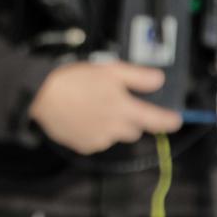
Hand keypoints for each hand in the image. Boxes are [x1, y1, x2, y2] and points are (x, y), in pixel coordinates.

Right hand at [28, 61, 182, 154]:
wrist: (41, 95)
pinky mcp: (84, 146)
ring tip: (93, 106)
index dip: (170, 120)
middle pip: (135, 129)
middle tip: (116, 102)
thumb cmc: (75, 80)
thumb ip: (138, 76)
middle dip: (131, 118)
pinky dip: (94, 131)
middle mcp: (115, 129)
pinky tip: (82, 116)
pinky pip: (97, 141)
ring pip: (115, 135)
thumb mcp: (110, 70)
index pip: (158, 121)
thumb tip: (159, 80)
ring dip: (111, 125)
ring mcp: (99, 140)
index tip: (175, 118)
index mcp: (125, 110)